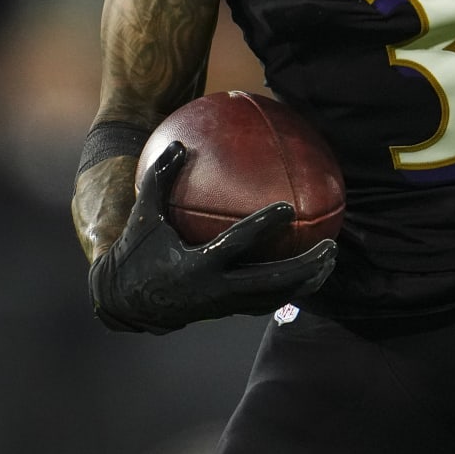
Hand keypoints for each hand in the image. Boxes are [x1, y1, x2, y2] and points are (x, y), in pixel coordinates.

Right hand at [89, 142, 336, 333]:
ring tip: (329, 262)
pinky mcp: (226, 310)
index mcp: (196, 266)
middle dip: (303, 268)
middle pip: (270, 284)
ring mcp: (223, 305)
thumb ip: (159, 178)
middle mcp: (215, 290)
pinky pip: (265, 301)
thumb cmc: (134, 252)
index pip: (237, 246)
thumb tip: (181, 143)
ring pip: (274, 298)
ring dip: (304, 283)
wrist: (124, 303)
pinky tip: (306, 272)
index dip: (263, 228)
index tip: (288, 208)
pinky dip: (288, 288)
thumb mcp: (142, 214)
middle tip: (331, 247)